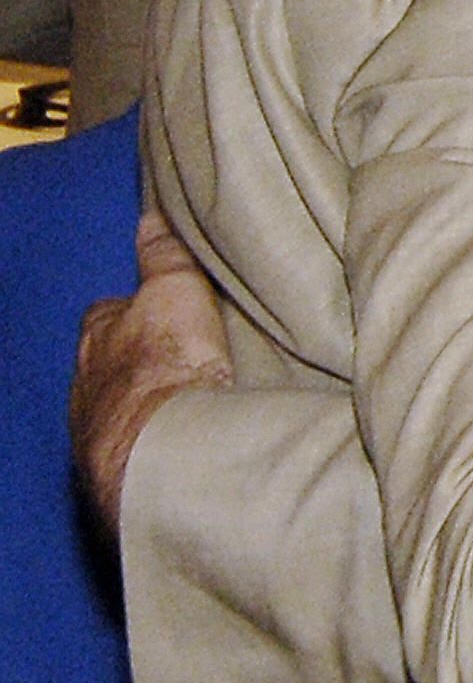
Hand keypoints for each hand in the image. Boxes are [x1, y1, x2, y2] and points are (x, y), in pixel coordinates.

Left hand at [71, 211, 231, 536]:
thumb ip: (165, 256)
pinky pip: (126, 442)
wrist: (159, 447)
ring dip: (138, 403)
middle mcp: (84, 378)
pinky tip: (171, 440)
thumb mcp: (177, 291)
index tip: (157, 310)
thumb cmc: (167, 362)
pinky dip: (145, 437)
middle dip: (132, 360)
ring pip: (112, 404)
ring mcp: (92, 425)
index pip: (106, 312)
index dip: (130, 309)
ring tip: (176, 403)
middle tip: (172, 359)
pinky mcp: (108, 464)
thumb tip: (151, 217)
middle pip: (105, 361)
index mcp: (98, 332)